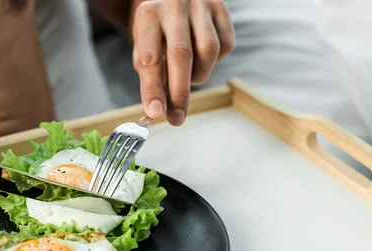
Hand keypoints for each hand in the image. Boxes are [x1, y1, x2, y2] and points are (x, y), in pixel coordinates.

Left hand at [132, 0, 234, 125]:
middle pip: (181, 54)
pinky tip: (202, 58)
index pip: (150, 57)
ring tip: (188, 76)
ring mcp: (201, 5)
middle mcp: (175, 6)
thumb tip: (160, 111)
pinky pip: (225, 45)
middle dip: (180, 92)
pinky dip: (214, 61)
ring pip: (209, 51)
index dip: (153, 88)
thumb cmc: (158, 31)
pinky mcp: (221, 9)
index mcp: (148, 15)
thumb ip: (152, 77)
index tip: (156, 112)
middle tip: (177, 117)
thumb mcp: (146, 48)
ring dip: (199, 74)